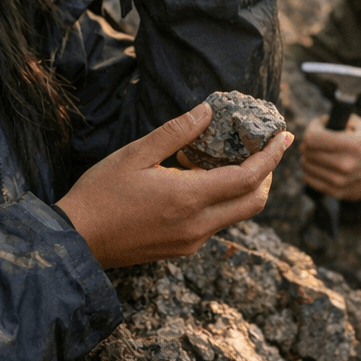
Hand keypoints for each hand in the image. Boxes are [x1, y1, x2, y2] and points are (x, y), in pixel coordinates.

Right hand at [57, 103, 292, 267]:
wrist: (76, 242)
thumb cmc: (100, 193)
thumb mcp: (134, 154)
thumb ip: (176, 133)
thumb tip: (207, 111)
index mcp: (189, 198)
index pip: (249, 178)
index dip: (272, 156)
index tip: (284, 136)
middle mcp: (198, 225)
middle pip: (254, 202)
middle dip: (267, 175)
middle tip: (264, 149)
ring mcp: (191, 241)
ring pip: (236, 214)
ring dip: (244, 188)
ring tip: (230, 159)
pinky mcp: (182, 249)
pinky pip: (216, 223)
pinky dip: (222, 200)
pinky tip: (200, 181)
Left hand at [301, 115, 360, 201]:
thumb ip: (338, 120)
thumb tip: (318, 123)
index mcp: (353, 145)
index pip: (313, 138)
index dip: (312, 128)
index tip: (318, 125)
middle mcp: (346, 165)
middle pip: (307, 151)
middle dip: (310, 141)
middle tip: (319, 138)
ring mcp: (341, 182)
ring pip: (306, 165)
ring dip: (309, 155)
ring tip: (321, 151)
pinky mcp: (338, 192)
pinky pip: (310, 179)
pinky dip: (312, 169)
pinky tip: (321, 163)